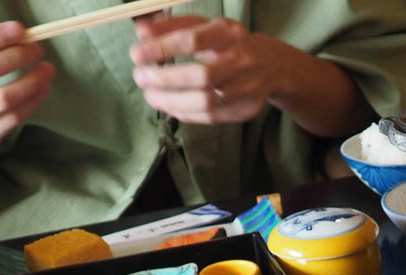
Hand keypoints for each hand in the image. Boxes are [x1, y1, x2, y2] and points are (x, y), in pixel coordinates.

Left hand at [130, 16, 271, 124]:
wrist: (269, 66)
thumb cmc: (227, 44)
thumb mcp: (202, 27)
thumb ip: (171, 27)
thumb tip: (141, 32)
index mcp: (229, 33)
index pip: (193, 40)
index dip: (162, 49)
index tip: (137, 55)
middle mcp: (243, 59)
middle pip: (201, 75)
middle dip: (165, 80)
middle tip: (141, 78)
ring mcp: (248, 87)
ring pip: (206, 102)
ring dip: (172, 101)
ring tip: (151, 95)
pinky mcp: (247, 109)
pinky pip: (211, 117)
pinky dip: (185, 113)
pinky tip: (169, 106)